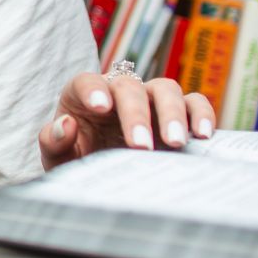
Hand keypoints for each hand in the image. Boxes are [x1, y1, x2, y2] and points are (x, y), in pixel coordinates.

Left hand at [38, 71, 215, 170]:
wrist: (105, 175)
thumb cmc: (78, 160)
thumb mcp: (59, 158)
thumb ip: (54, 141)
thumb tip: (65, 124)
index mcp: (84, 95)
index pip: (87, 82)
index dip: (93, 91)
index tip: (100, 108)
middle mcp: (119, 91)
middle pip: (130, 87)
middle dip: (136, 115)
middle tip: (140, 144)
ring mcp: (150, 100)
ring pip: (166, 89)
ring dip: (172, 114)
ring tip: (175, 143)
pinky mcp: (177, 114)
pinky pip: (195, 103)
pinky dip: (202, 114)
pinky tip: (203, 136)